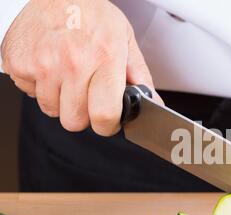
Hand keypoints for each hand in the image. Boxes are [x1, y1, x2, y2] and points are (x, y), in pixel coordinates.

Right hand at [1, 0, 160, 135]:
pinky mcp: (19, 64)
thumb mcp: (125, 40)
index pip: (104, 116)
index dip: (107, 125)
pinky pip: (31, 94)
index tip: (107, 120)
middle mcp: (73, 63)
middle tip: (86, 93)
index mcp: (104, 59)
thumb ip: (140, 76)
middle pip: (75, 122)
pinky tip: (50, 66)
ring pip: (52, 110)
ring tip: (67, 75)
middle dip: (83, 114)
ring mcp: (43, 64)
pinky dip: (40, 86)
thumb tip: (152, 103)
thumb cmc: (92, 14)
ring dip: (61, 100)